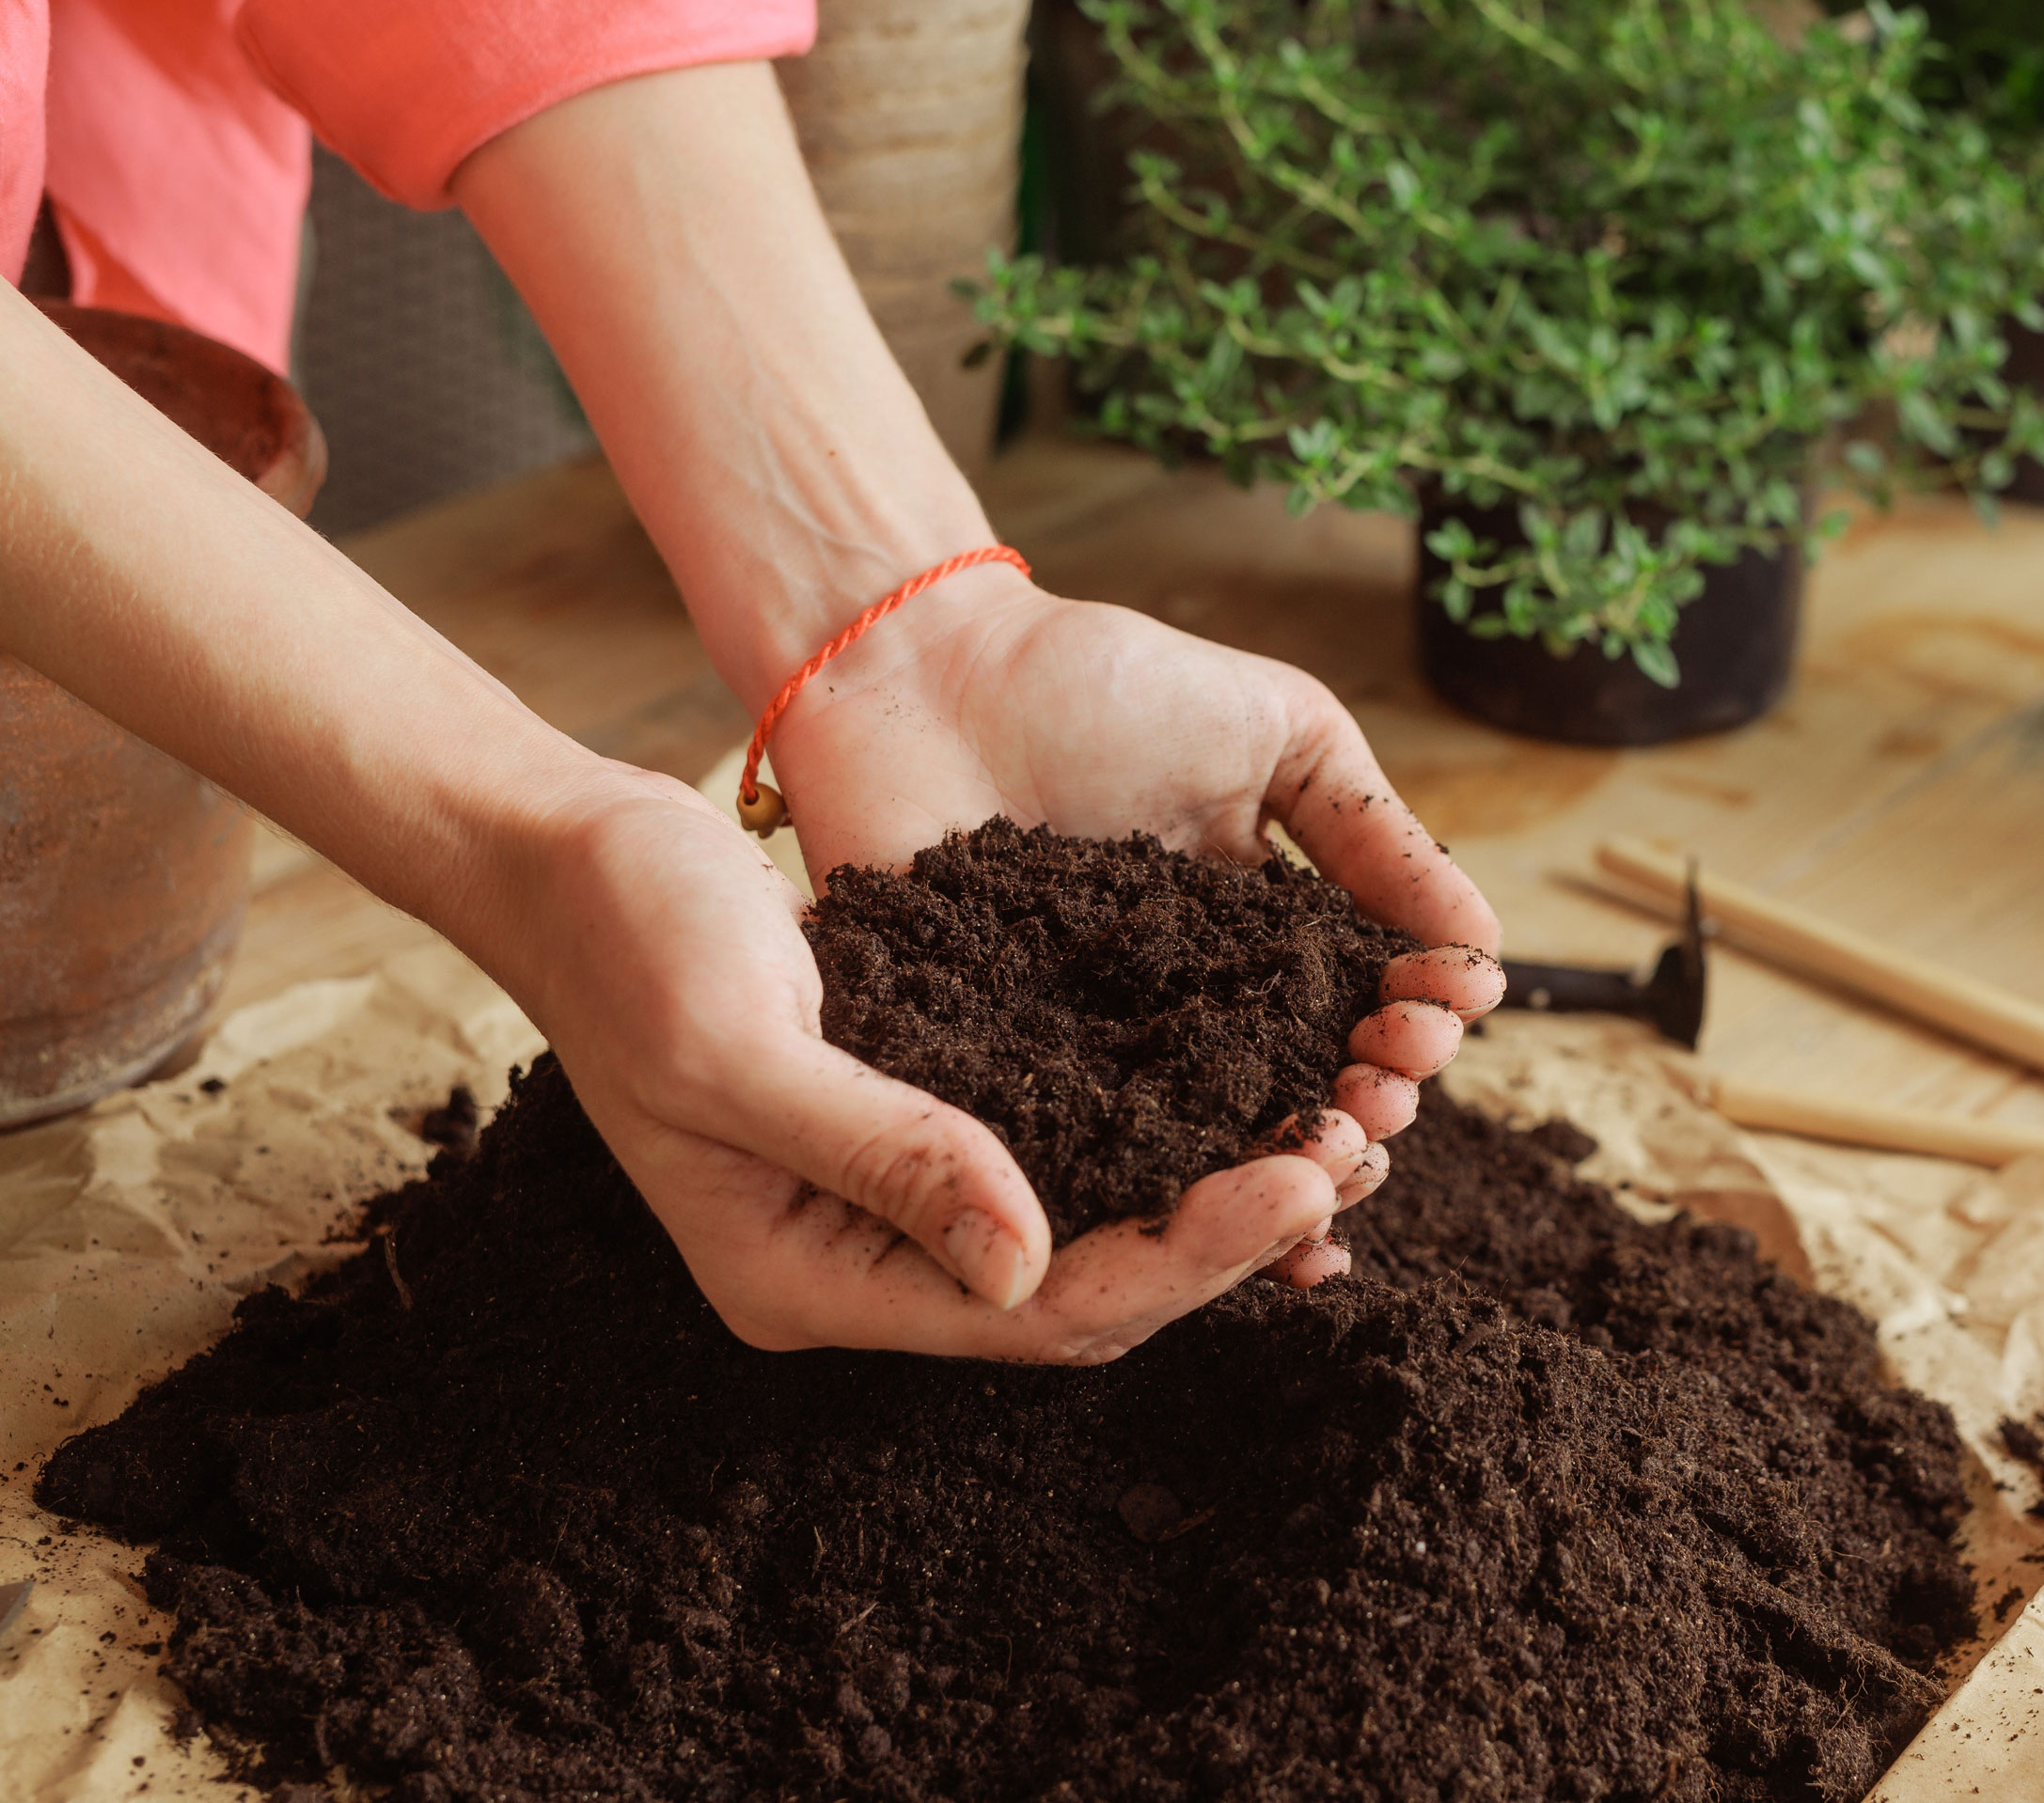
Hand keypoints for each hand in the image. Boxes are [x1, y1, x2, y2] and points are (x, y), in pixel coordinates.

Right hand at [505, 772, 1387, 1361]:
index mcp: (803, 1276)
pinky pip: (1046, 1156)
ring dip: (1190, 1189)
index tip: (1297, 1178)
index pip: (1028, 1313)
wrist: (571, 856)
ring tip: (1320, 1132)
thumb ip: (881, 1154)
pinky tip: (1221, 1090)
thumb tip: (1030, 1265)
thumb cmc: (630, 939)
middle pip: (1069, 1292)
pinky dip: (1137, 1132)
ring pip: (1072, 1229)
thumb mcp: (743, 1047)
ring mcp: (876, 1198)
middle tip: (1345, 1157)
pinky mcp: (903, 1122)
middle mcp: (850, 1262)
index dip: (1175, 1256)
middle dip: (1211, 1235)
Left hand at [767, 570, 1505, 1285]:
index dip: (1412, 1031)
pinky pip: (1094, 1170)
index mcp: (1262, 940)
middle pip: (1305, 1097)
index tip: (1429, 1019)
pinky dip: (1169, 1212)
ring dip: (1294, 1171)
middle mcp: (1193, 1013)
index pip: (1363, 1014)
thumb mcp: (1276, 731)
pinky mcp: (1007, 1085)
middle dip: (1368, 1113)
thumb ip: (1376, 834)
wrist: (925, 673)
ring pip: (1218, 1150)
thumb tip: (1486, 952)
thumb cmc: (1100, 685)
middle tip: (1377, 1093)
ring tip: (1332, 1159)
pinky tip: (1240, 1243)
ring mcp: (1103, 1056)